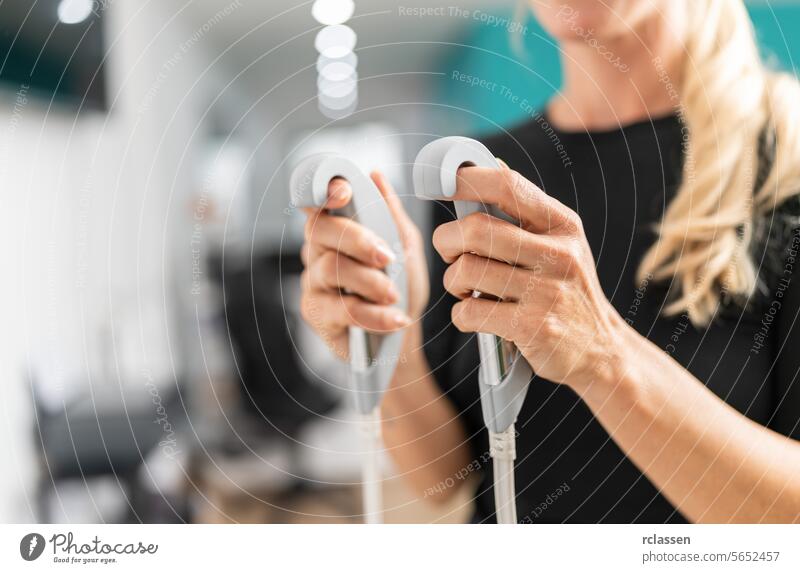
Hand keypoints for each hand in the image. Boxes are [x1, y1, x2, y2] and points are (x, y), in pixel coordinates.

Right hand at [299, 171, 428, 360]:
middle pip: (320, 230)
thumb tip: (376, 175)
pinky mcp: (316, 314)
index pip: (317, 201)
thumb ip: (391, 213)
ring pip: (332, 269)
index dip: (324, 191)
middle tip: (387, 258)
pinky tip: (395, 319)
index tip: (343, 193)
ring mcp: (313, 282)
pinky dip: (374, 314)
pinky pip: (342, 309)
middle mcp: (317, 250)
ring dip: (371, 282)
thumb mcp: (405, 246)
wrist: (404, 334)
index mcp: (336, 227)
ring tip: (395, 295)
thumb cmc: (401, 286)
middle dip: (358, 240)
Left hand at [431, 165, 625, 389]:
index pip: (506, 185)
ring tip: (466, 289)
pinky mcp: (532, 327)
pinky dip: (461, 315)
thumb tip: (489, 166)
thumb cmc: (567, 291)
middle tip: (450, 254)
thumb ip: (526, 212)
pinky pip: (469, 312)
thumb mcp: (562, 245)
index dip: (464, 181)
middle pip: (475, 230)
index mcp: (562, 225)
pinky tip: (475, 315)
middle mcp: (558, 254)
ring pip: (466, 271)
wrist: (601, 350)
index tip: (439, 186)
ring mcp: (546, 292)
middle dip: (446, 241)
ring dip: (453, 282)